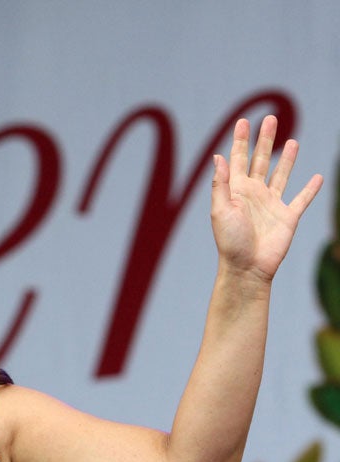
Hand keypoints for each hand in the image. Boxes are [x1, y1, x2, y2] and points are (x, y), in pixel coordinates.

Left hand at [210, 115, 322, 280]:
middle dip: (265, 140)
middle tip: (271, 118)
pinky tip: (317, 178)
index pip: (239, 160)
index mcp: (236, 191)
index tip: (243, 121)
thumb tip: (219, 157)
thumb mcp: (220, 210)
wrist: (247, 267)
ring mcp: (272, 204)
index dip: (241, 140)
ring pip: (281, 174)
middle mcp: (254, 194)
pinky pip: (302, 199)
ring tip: (292, 141)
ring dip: (287, 158)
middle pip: (261, 160)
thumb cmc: (230, 241)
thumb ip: (220, 184)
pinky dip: (310, 189)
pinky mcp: (288, 217)